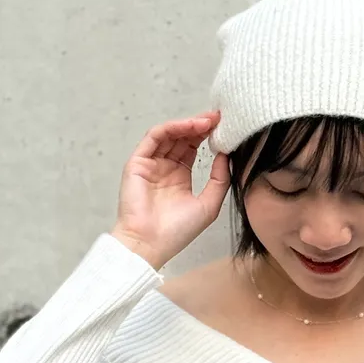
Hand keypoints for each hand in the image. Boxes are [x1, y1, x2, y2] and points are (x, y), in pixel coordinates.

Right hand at [111, 111, 229, 268]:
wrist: (151, 244)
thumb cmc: (177, 232)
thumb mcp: (209, 204)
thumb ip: (219, 179)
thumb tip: (226, 155)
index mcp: (180, 178)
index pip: (193, 149)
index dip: (208, 137)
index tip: (226, 128)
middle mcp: (164, 168)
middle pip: (182, 138)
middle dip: (201, 126)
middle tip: (219, 118)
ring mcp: (151, 164)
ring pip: (170, 135)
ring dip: (189, 125)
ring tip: (208, 121)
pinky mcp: (137, 162)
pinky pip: (154, 137)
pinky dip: (172, 128)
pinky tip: (190, 126)